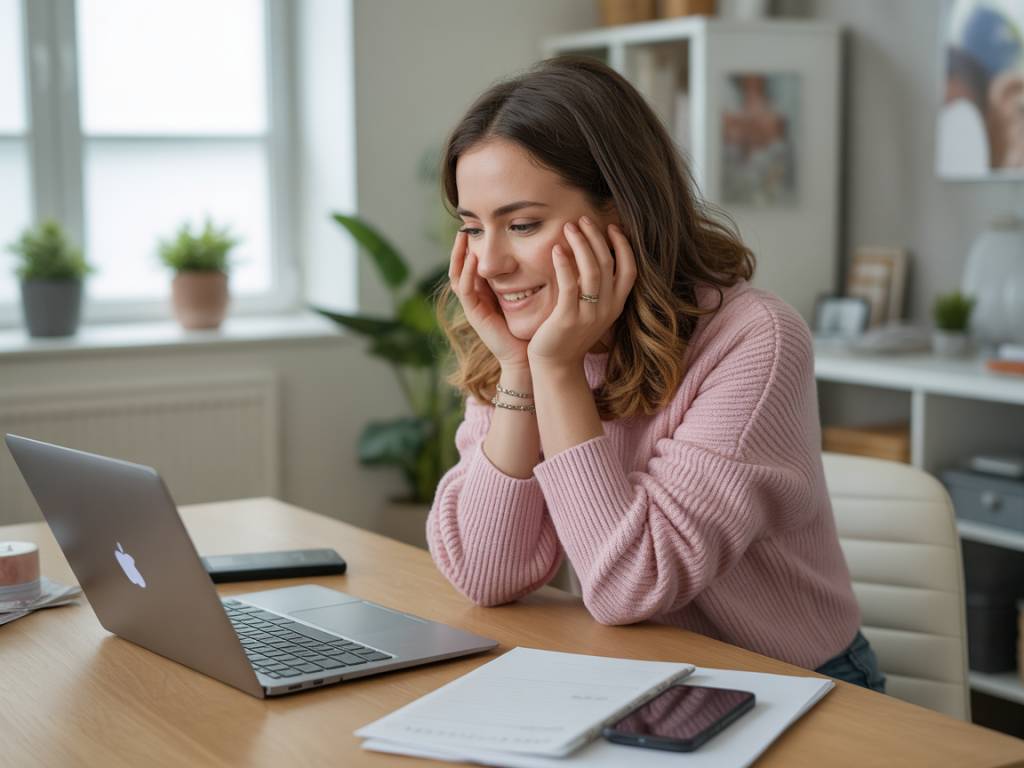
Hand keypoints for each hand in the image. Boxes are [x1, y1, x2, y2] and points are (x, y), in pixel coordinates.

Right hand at [448, 230, 528, 369]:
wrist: (527, 354)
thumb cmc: (532, 325)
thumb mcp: (530, 294)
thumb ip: (528, 275)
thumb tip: (541, 249)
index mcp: (486, 291)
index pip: (473, 264)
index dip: (473, 246)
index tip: (478, 226)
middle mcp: (476, 297)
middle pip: (459, 267)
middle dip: (461, 247)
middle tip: (464, 226)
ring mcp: (472, 306)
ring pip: (457, 276)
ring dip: (459, 256)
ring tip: (463, 237)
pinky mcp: (474, 315)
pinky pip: (465, 290)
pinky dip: (468, 274)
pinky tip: (474, 260)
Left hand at [527, 217, 636, 371]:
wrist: (556, 365)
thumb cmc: (570, 334)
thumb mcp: (591, 310)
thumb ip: (597, 287)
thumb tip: (593, 255)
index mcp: (616, 305)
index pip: (630, 270)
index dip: (623, 246)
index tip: (611, 227)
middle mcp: (607, 309)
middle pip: (608, 264)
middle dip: (596, 237)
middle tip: (583, 219)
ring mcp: (589, 314)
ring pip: (592, 271)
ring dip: (581, 244)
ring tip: (570, 227)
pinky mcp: (568, 318)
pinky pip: (570, 286)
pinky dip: (565, 264)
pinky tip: (557, 249)